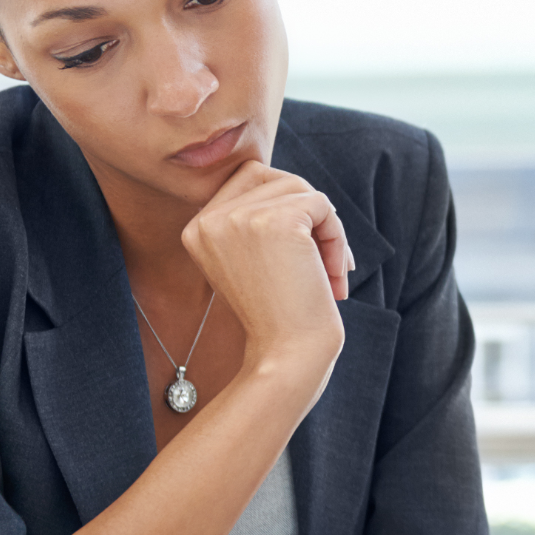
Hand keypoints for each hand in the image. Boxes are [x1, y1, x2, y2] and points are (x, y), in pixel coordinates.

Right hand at [182, 161, 349, 382]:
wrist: (287, 356)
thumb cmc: (280, 315)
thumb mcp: (254, 260)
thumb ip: (258, 219)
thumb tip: (294, 182)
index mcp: (197, 228)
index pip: (249, 178)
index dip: (286, 207)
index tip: (302, 253)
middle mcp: (208, 219)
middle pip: (276, 178)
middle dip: (308, 213)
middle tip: (322, 260)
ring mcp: (238, 218)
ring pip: (302, 190)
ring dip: (328, 230)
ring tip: (330, 273)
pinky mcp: (274, 221)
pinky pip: (322, 205)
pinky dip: (338, 238)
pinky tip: (334, 275)